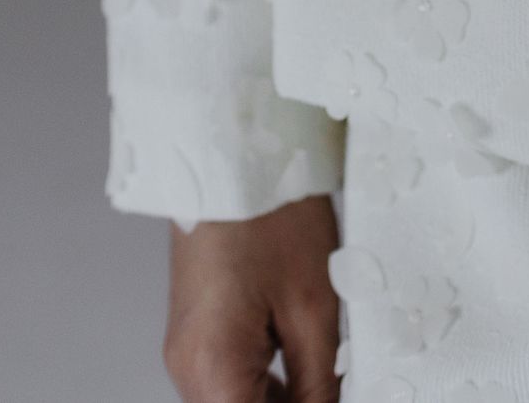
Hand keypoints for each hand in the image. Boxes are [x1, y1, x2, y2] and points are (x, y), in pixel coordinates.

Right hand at [163, 194, 340, 402]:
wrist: (228, 150)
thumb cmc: (272, 215)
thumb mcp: (314, 305)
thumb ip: (320, 383)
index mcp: (213, 373)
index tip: (337, 398)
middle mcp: (188, 371)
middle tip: (341, 386)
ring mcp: (188, 350)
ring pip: (238, 402)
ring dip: (282, 402)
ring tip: (329, 380)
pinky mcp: (196, 331)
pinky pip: (230, 379)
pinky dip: (266, 384)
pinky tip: (306, 368)